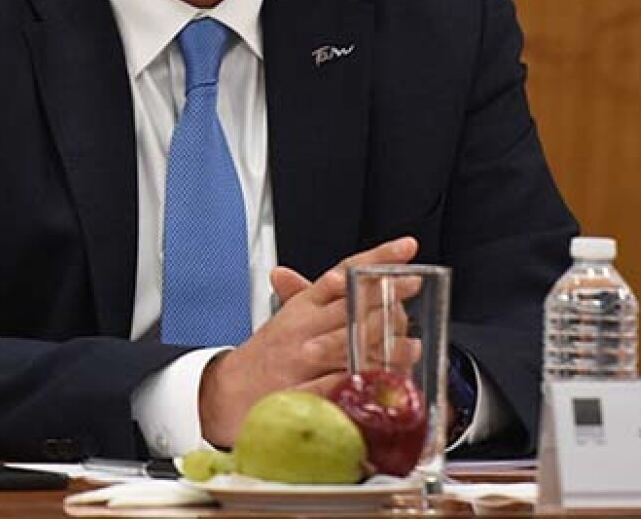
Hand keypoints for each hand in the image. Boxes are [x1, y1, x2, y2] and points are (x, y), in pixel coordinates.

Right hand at [197, 236, 417, 447]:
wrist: (226, 392)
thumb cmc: (265, 357)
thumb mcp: (288, 318)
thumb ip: (314, 294)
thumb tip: (340, 273)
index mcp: (302, 307)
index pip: (343, 273)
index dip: (376, 258)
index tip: (406, 247)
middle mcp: (303, 329)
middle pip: (351, 303)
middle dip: (387, 294)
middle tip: (413, 286)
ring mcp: (302, 361)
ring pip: (349, 342)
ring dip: (384, 341)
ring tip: (410, 342)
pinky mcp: (302, 392)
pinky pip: (338, 383)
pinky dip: (362, 380)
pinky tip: (385, 378)